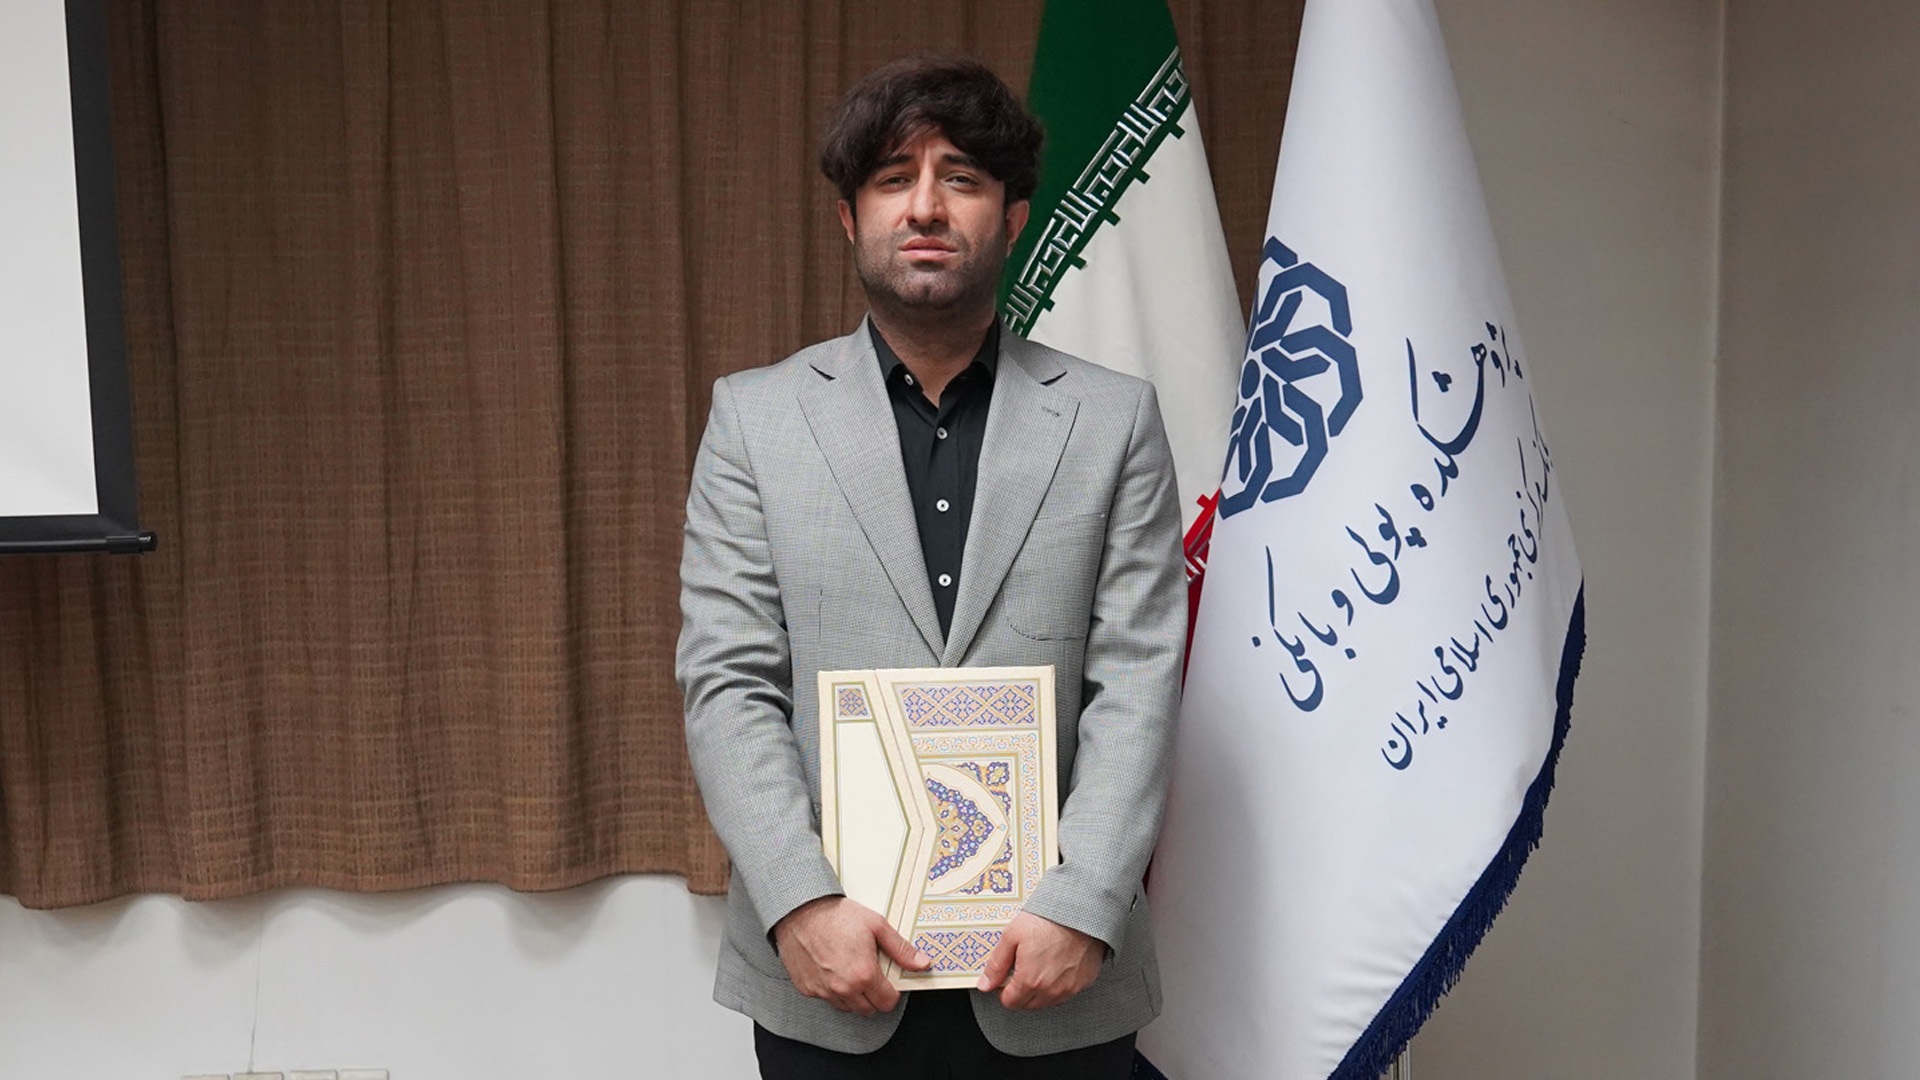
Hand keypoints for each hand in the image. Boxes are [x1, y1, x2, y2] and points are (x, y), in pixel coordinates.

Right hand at [772, 896, 932, 1015]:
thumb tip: (922, 963)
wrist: (800, 910)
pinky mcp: (808, 989)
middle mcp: (843, 988)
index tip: (888, 982)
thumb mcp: (876, 926)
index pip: (887, 1002)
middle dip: (874, 997)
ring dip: (854, 997)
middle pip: (869, 1010)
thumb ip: (901, 949)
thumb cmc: (835, 915)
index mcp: (864, 975)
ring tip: (852, 972)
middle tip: (871, 976)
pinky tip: (833, 971)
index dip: (892, 993)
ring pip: (847, 1008)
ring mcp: (824, 991)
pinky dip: (833, 991)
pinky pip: (826, 999)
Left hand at [975, 912, 1104, 1009]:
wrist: (1080, 912)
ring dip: (1040, 990)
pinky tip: (1056, 966)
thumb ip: (996, 965)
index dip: (1004, 989)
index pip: (1009, 1002)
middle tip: (1023, 967)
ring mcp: (1069, 989)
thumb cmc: (1048, 920)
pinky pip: (1066, 993)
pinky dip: (1059, 985)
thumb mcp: (1011, 936)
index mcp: (1030, 981)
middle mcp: (1050, 990)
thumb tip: (985, 984)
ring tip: (1040, 964)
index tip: (1007, 977)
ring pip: (1047, 1001)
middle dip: (1021, 991)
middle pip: (1027, 1004)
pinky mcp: (1083, 983)